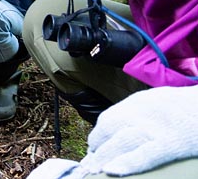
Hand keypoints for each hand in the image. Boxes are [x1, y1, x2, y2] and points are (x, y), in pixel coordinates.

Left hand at [77, 85, 197, 175]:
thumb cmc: (194, 109)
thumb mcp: (164, 104)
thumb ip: (145, 116)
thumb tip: (124, 134)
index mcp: (141, 102)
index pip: (109, 120)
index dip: (99, 139)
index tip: (93, 153)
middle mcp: (144, 111)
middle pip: (109, 131)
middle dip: (96, 151)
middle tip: (88, 169)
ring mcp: (159, 126)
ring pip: (121, 142)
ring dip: (103, 159)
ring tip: (93, 173)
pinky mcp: (174, 141)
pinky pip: (146, 153)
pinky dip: (128, 163)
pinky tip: (112, 171)